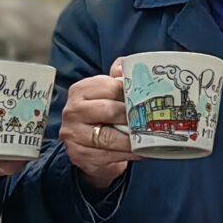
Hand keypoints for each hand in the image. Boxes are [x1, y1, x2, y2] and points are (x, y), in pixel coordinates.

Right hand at [59, 69, 137, 188]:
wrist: (88, 146)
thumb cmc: (101, 115)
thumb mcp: (107, 93)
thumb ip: (118, 78)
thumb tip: (132, 67)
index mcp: (80, 90)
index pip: (109, 87)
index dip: (130, 93)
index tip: (146, 98)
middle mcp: (72, 111)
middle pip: (108, 110)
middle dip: (132, 116)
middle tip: (150, 119)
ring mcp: (74, 135)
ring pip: (108, 136)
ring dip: (132, 138)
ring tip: (149, 137)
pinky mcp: (80, 155)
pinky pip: (108, 155)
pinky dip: (128, 153)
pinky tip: (141, 151)